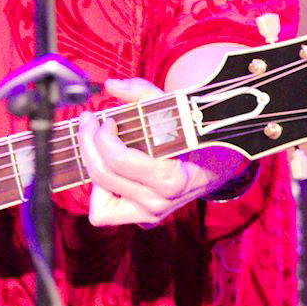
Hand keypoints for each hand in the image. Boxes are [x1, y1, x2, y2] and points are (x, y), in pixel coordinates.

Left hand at [77, 77, 247, 228]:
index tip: (107, 119)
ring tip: (95, 146)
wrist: (218, 166)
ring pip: (99, 203)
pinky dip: (100, 192)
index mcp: (171, 180)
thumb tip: (112, 85)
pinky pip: (105, 213)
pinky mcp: (143, 220)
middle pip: (103, 176)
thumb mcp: (176, 110)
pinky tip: (109, 168)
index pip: (120, 160)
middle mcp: (159, 204)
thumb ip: (144, 93)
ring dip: (92, 168)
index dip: (103, 136)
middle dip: (88, 144)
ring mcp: (150, 216)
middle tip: (89, 122)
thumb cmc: (195, 136)